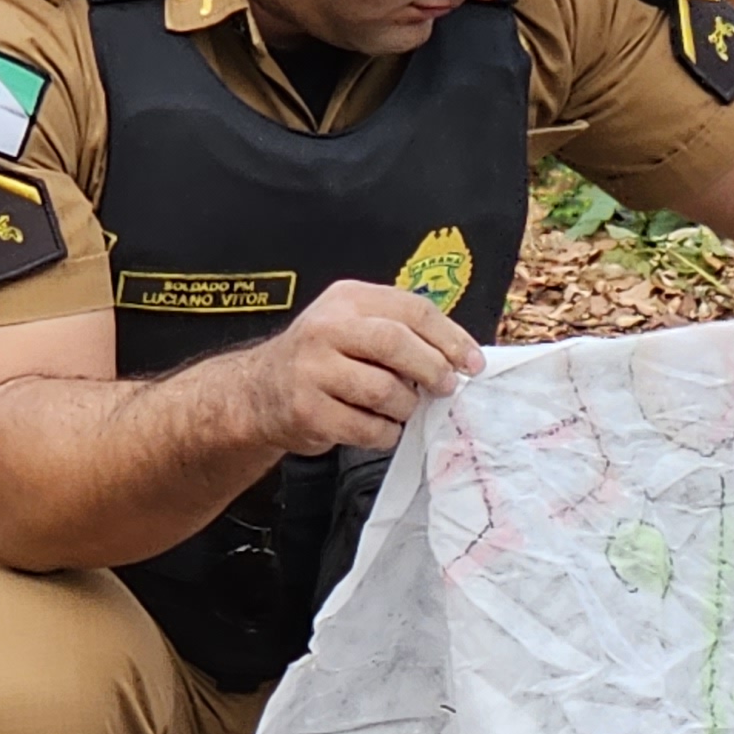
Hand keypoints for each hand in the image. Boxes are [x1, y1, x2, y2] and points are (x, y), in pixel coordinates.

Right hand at [241, 284, 483, 453]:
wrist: (261, 391)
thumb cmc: (322, 361)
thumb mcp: (355, 326)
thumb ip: (401, 332)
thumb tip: (461, 356)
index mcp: (348, 299)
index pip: (411, 309)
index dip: (450, 337)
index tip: (473, 362)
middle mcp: (326, 328)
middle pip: (396, 343)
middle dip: (432, 369)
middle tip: (446, 387)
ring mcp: (313, 369)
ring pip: (385, 390)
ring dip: (406, 406)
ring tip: (402, 408)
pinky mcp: (308, 410)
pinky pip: (367, 428)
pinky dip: (385, 433)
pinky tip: (379, 427)